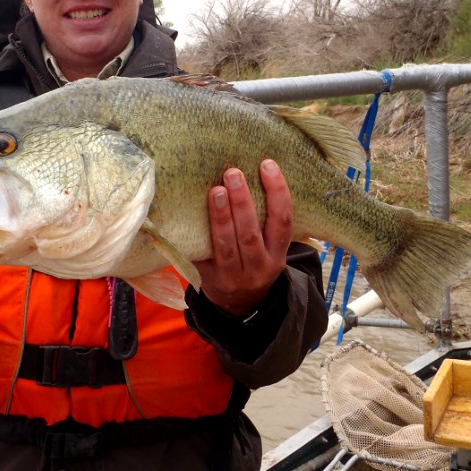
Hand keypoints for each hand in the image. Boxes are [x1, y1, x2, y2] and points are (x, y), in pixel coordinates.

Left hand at [194, 160, 291, 316]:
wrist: (240, 305)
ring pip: (226, 245)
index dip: (277, 192)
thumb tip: (254, 171)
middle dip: (242, 202)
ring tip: (215, 190)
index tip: (267, 165)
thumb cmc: (254, 262)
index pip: (282, 221)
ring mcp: (231, 275)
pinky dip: (196, 235)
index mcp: (277, 255)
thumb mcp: (270, 249)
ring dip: (220, 216)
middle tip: (233, 173)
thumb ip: (266, 221)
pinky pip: (200, 255)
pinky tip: (188, 213)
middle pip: (250, 234)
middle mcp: (257, 267)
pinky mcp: (207, 279)